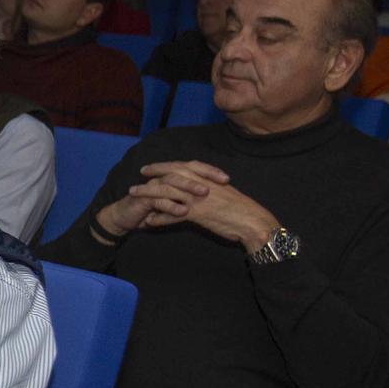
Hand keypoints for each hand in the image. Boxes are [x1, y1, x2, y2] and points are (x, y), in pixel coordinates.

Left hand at [124, 161, 280, 249]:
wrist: (254, 221)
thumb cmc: (242, 209)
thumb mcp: (224, 193)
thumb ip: (209, 188)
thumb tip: (198, 189)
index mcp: (208, 178)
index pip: (182, 166)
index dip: (164, 166)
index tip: (150, 167)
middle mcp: (201, 184)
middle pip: (171, 175)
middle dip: (152, 175)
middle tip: (138, 176)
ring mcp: (199, 198)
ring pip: (167, 192)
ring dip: (149, 194)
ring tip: (134, 197)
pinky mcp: (198, 213)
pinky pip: (173, 214)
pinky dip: (160, 218)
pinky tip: (150, 222)